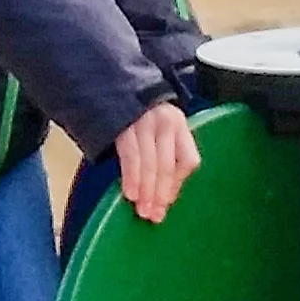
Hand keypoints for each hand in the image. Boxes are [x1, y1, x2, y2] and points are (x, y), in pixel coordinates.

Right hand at [112, 99, 201, 222]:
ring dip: (146, 191)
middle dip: (160, 194)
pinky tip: (130, 193)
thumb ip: (165, 154)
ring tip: (143, 210)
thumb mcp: (158, 130)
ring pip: (150, 163)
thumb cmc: (138, 116)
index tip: (167, 203)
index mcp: (179, 125)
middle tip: (155, 215)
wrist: (111, 85)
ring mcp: (144, 122)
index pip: (188, 159)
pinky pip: (130, 156)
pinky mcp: (124, 125)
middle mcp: (165, 122)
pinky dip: (131, 177)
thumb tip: (163, 195)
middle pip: (167, 165)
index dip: (178, 184)